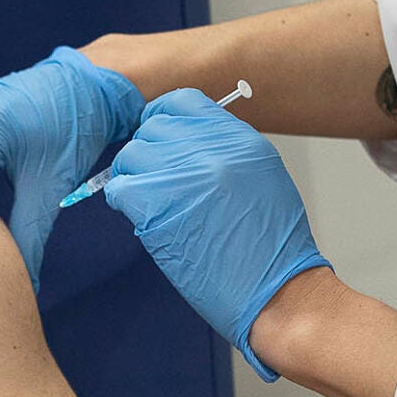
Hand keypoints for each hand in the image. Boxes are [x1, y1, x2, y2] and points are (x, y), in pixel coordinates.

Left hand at [100, 92, 328, 380]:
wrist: (277, 293)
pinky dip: (124, 203)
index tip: (161, 142)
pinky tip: (143, 220)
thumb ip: (225, 153)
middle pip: (152, 128)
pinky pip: (119, 189)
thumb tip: (184, 143)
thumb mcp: (262, 180)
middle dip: (149, 154)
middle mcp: (211, 150)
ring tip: (151, 205)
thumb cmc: (271, 250)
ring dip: (133, 178)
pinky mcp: (157, 207)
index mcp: (240, 140)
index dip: (164, 121)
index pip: (182, 103)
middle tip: (156, 183)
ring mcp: (183, 176)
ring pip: (131, 155)